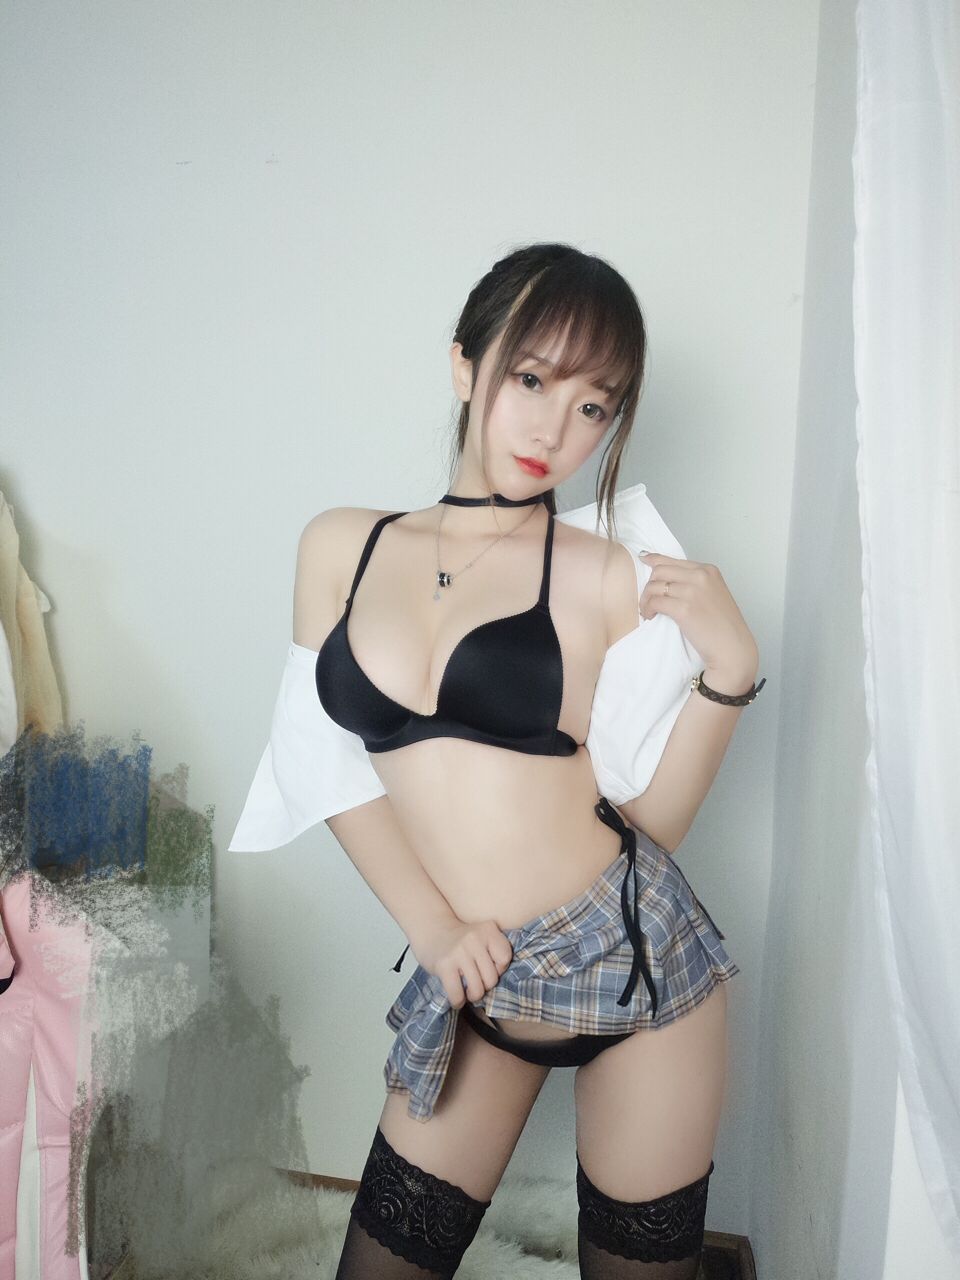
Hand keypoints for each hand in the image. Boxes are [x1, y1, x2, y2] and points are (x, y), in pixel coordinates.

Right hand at [412, 916, 513, 1009]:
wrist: (431, 930)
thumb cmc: (461, 941)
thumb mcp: (482, 936)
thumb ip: (493, 952)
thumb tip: (500, 984)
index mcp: (488, 929)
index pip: (505, 958)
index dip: (499, 968)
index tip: (488, 968)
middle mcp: (475, 938)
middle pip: (492, 978)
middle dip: (485, 986)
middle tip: (476, 982)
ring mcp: (459, 951)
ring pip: (477, 989)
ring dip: (473, 996)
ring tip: (468, 992)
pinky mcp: (444, 964)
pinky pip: (457, 993)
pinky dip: (458, 1001)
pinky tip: (457, 999)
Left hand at [639, 552, 758, 674]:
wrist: (733, 647)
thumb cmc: (724, 626)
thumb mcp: (714, 593)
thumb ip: (696, 582)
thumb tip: (671, 579)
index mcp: (708, 570)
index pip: (673, 560)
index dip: (654, 560)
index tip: (644, 559)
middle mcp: (701, 576)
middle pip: (660, 570)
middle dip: (649, 584)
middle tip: (648, 599)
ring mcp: (692, 592)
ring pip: (654, 586)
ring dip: (646, 599)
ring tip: (648, 610)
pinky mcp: (684, 609)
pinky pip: (655, 602)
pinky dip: (648, 609)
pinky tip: (650, 616)